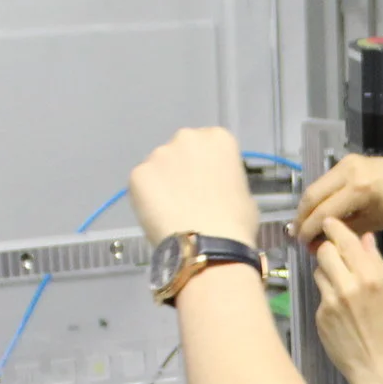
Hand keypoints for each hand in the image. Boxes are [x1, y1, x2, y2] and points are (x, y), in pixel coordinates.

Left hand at [130, 126, 256, 246]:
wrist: (207, 247)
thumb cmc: (236, 224)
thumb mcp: (244, 194)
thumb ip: (226, 180)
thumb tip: (215, 187)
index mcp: (218, 139)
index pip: (211, 144)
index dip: (209, 166)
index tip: (209, 184)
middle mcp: (187, 137)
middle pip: (182, 149)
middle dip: (183, 168)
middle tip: (189, 197)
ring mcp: (159, 154)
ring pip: (159, 166)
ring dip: (164, 182)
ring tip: (172, 211)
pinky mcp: (138, 174)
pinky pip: (142, 184)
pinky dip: (146, 197)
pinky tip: (158, 216)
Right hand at [296, 153, 382, 250]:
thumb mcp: (375, 224)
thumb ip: (345, 231)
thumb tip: (319, 242)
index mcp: (358, 190)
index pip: (323, 212)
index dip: (309, 230)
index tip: (301, 245)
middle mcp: (348, 171)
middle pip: (312, 196)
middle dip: (301, 217)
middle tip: (297, 236)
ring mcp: (346, 163)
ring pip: (316, 186)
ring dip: (307, 206)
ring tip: (304, 226)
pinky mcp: (348, 160)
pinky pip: (326, 181)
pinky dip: (318, 196)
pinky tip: (317, 211)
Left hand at [313, 227, 382, 383]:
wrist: (377, 367)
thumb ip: (378, 264)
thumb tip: (365, 239)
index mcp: (370, 278)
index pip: (345, 242)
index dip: (334, 228)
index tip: (330, 222)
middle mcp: (347, 287)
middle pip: (324, 252)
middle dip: (329, 250)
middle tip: (336, 256)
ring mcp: (330, 302)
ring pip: (318, 272)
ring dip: (327, 273)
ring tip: (343, 287)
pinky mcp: (320, 316)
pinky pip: (320, 295)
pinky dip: (328, 296)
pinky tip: (342, 311)